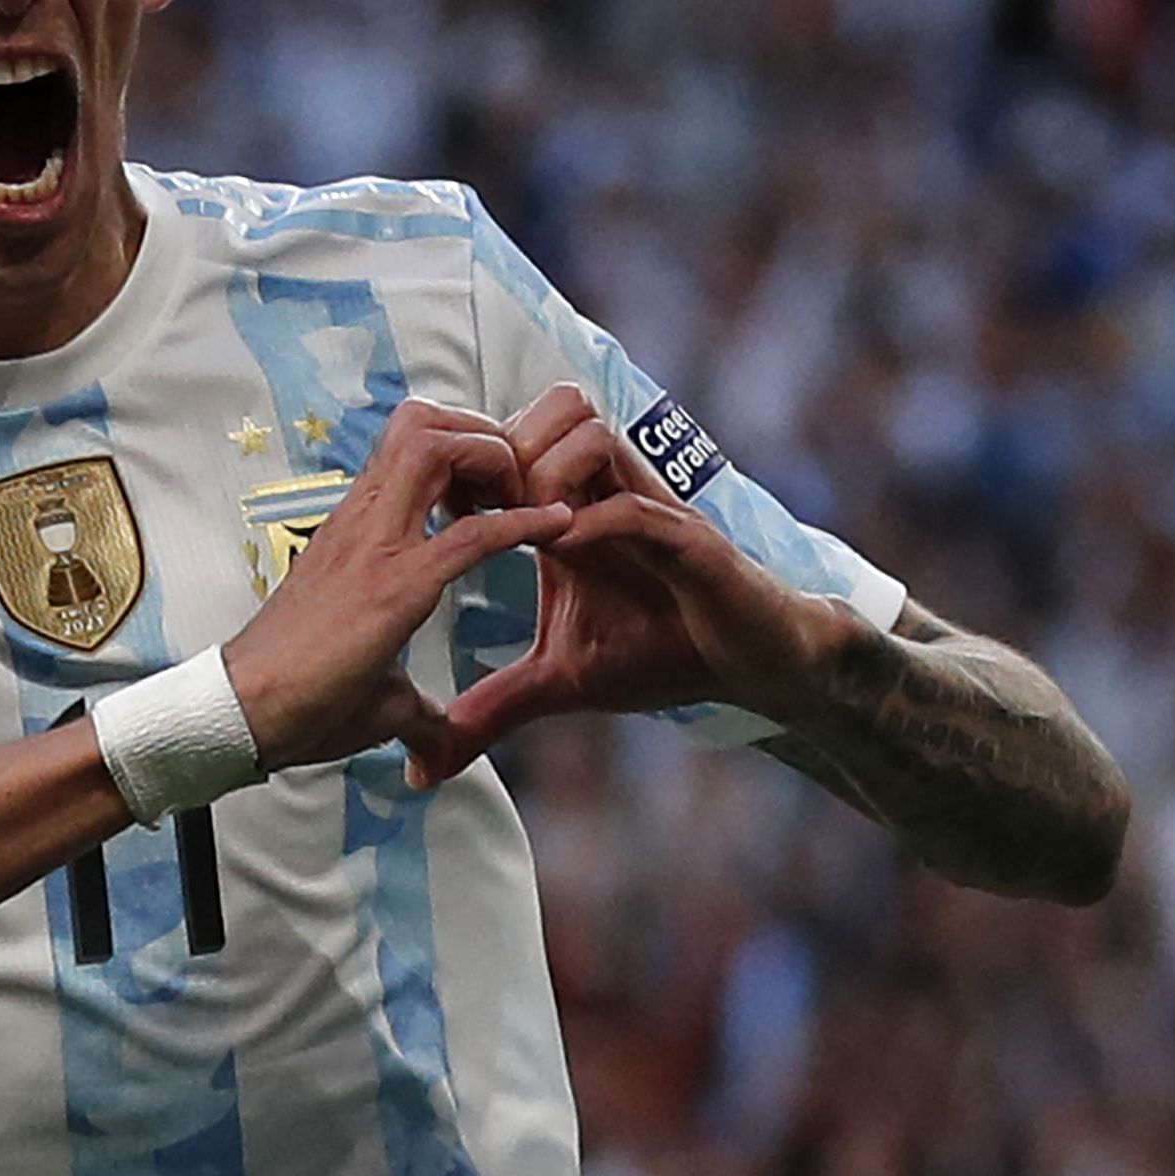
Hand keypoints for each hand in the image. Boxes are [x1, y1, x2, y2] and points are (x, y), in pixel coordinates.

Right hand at [223, 399, 573, 772]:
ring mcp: (375, 544)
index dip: (463, 445)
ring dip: (496, 460)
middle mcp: (364, 521)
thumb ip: (415, 710)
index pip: (408, 443)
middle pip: (424, 421)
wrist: (244, 710)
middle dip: (482, 432)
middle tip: (513, 481)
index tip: (497, 486)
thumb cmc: (295, 695)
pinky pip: (471, 533)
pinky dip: (525, 521)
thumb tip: (436, 753)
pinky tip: (557, 526)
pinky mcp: (394, 584)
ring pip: (439, 446)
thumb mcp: (372, 685)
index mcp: (356, 529)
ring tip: (524, 497)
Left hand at [410, 384, 863, 784]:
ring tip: (522, 533)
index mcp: (570, 511)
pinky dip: (593, 521)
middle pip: (549, 409)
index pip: (514, 439)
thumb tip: (424, 766)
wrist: (751, 664)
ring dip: (545, 475)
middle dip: (503, 453)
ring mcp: (648, 507)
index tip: (441, 515)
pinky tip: (563, 552)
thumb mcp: (560, 681)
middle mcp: (607, 494)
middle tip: (480, 512)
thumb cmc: (660, 653)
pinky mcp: (688, 537)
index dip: (470, 464)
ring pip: (589, 430)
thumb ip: (493, 708)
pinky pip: (635, 504)